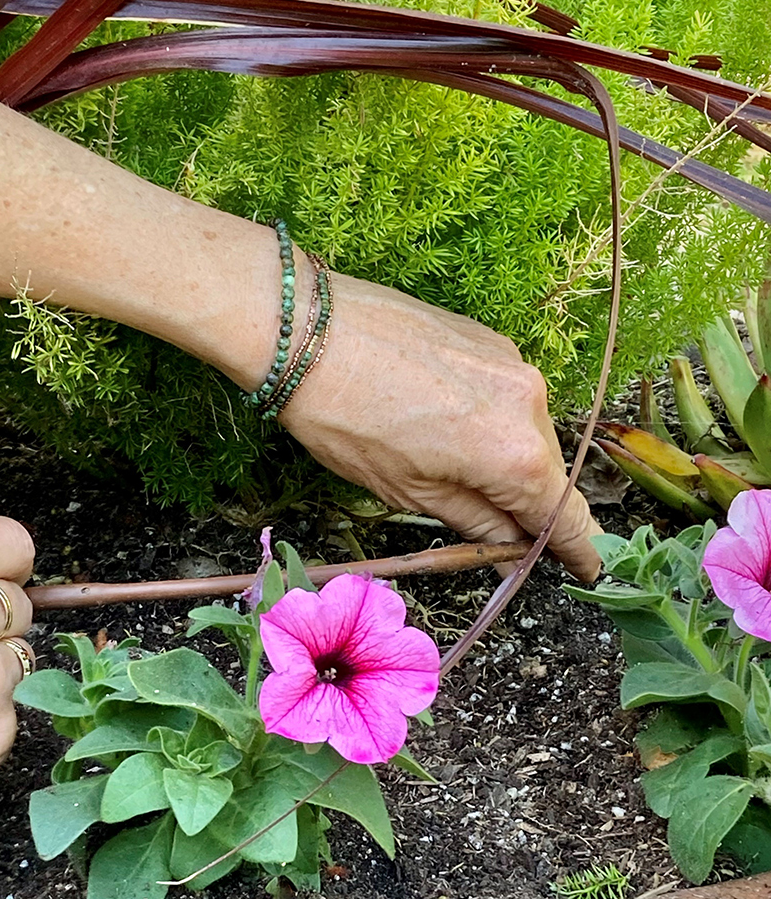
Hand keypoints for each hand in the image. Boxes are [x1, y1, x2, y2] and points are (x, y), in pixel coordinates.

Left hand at [282, 272, 601, 580]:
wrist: (307, 331)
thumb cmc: (346, 419)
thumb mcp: (408, 491)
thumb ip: (474, 521)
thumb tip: (510, 544)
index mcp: (515, 455)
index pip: (566, 515)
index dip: (578, 548)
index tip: (590, 567)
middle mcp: (530, 404)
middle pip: (546, 472)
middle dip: (525, 503)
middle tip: (491, 527)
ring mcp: (512, 363)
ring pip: (525, 431)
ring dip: (502, 457)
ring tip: (442, 462)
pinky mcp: (490, 338)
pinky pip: (505, 394)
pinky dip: (487, 418)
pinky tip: (439, 421)